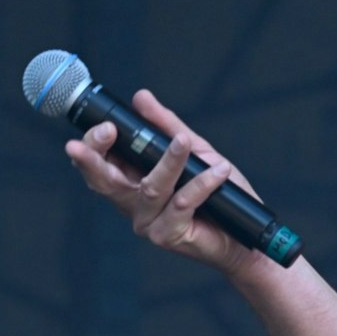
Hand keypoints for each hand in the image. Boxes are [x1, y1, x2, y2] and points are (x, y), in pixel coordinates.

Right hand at [64, 89, 264, 277]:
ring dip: (170, 161)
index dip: (92, 147)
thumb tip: (141, 98)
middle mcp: (132, 205)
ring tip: (185, 143)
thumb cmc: (219, 198)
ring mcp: (148, 223)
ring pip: (150, 187)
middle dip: (98, 154)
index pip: (97, 166)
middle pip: (103, 180)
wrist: (245, 237)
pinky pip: (182, 203)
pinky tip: (219, 171)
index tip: (104, 126)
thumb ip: (167, 127)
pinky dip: (201, 183)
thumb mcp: (195, 154)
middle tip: (107, 130)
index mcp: (130, 184)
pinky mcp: (168, 236)